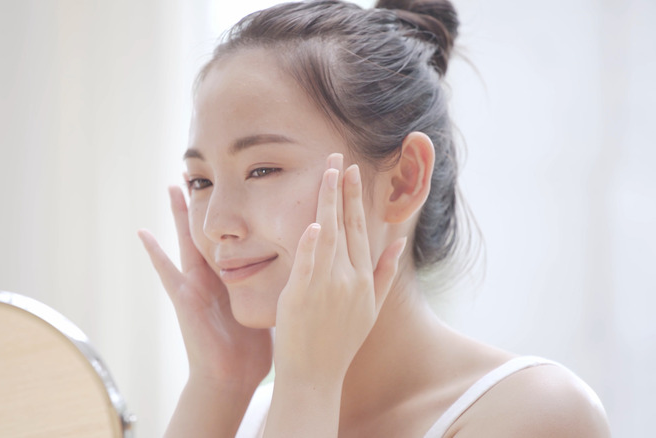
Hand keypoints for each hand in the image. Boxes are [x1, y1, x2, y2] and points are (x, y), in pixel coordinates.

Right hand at [138, 186, 272, 390]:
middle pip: (213, 230)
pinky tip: (142, 232)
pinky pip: (166, 272)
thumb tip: (310, 272)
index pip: (239, 236)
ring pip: (188, 241)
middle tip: (207, 171)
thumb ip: (280, 288)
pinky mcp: (184, 299)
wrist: (230, 378)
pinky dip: (154, 253)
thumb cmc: (251, 348)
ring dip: (180, 215)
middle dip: (210, 203)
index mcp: (235, 277)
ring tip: (174, 185)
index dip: (242, 212)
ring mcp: (196, 285)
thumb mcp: (269, 308)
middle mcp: (214, 276)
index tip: (251, 182)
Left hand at [274, 154, 405, 383]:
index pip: (360, 229)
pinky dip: (312, 245)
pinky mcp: (302, 297)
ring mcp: (326, 287)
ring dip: (327, 203)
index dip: (355, 199)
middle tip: (338, 158)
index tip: (351, 172)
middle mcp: (348, 278)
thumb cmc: (340, 342)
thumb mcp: (370, 308)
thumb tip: (397, 243)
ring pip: (328, 237)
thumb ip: (383, 274)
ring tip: (326, 173)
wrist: (315, 375)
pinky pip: (308, 266)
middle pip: (346, 226)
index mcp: (363, 278)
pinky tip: (314, 224)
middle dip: (342, 190)